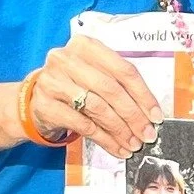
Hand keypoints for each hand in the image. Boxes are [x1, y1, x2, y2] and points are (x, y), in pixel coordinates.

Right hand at [28, 36, 162, 157]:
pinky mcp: (45, 105)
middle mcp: (66, 59)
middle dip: (133, 115)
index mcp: (85, 46)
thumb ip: (120, 86)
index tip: (156, 116)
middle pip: (110, 89)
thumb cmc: (75, 85)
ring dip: (120, 130)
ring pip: (97, 108)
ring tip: (133, 143)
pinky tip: (116, 148)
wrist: (37, 98)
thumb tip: (150, 114)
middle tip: (147, 134)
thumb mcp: (96, 75)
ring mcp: (52, 81)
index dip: (143, 95)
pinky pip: (83, 125)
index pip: (123, 70)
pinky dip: (104, 139)